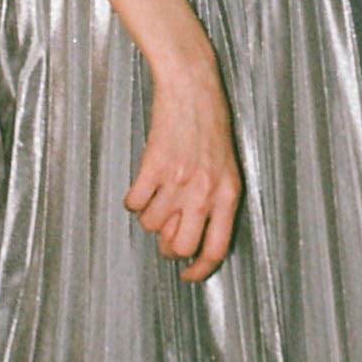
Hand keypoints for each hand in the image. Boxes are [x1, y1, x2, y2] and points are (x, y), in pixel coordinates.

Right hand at [124, 57, 242, 282]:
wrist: (193, 86)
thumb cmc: (210, 123)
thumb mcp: (225, 165)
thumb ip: (214, 199)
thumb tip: (191, 232)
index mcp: (227, 194)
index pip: (216, 249)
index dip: (199, 270)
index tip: (188, 275)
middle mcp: (204, 192)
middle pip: (180, 246)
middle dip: (169, 247)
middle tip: (166, 232)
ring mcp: (178, 180)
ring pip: (152, 226)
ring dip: (150, 217)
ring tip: (155, 196)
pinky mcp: (154, 166)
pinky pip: (134, 203)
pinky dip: (133, 199)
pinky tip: (142, 185)